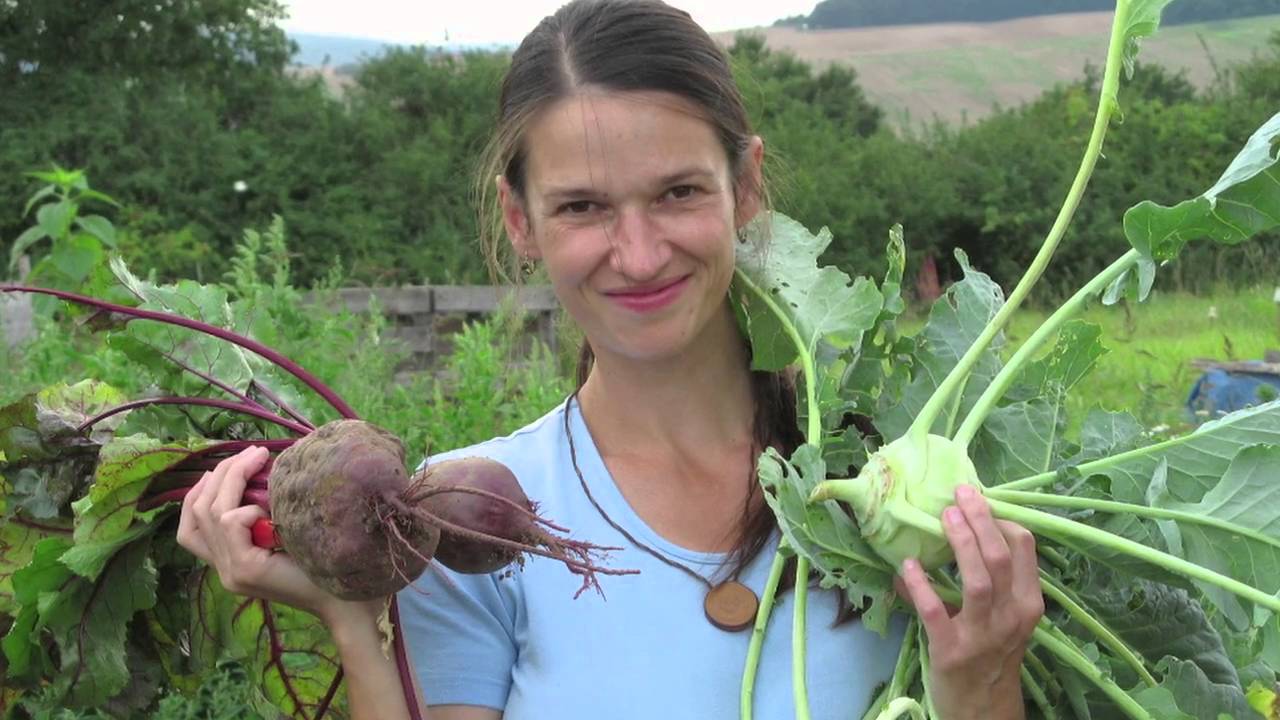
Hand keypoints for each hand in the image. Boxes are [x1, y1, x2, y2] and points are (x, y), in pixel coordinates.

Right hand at [176, 446, 382, 626]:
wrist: (346, 600)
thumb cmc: (326, 563)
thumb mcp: (287, 533)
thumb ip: (265, 515)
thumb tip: (259, 469)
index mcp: (230, 562)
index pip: (189, 530)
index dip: (197, 494)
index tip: (220, 467)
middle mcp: (224, 570)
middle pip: (198, 513)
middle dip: (221, 475)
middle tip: (252, 452)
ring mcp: (232, 572)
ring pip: (211, 512)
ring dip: (234, 478)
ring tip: (259, 458)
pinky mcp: (245, 570)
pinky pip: (230, 524)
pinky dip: (248, 509)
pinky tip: (271, 512)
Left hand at [897, 484, 1043, 719]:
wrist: (983, 708)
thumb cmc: (992, 653)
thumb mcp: (1006, 617)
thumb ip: (994, 580)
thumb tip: (962, 529)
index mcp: (1028, 603)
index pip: (1024, 549)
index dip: (1001, 518)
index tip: (980, 500)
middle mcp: (1010, 616)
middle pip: (999, 557)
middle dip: (979, 520)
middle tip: (959, 495)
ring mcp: (982, 634)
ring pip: (977, 580)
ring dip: (960, 544)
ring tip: (944, 517)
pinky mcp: (951, 650)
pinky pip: (935, 611)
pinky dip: (920, 585)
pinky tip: (908, 566)